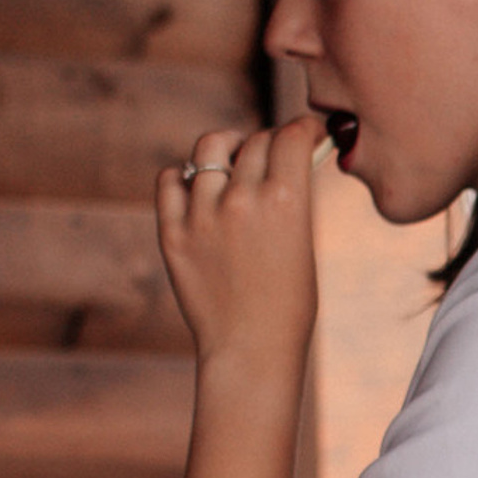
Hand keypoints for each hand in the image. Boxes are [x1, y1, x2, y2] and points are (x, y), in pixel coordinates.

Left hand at [155, 113, 320, 379]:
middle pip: (254, 140)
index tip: (307, 133)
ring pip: (209, 149)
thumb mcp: (304, 241)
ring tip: (233, 163)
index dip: (303, 128)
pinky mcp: (173, 233)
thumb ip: (290, 197)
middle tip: (274, 154)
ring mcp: (201, 215)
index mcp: (285, 201)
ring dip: (227, 149)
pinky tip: (198, 187)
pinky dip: (184, 174)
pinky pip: (170, 179)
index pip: (291, 136)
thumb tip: (283, 160)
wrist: (251, 349)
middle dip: (270, 141)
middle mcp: (240, 200)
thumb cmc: (290, 304)